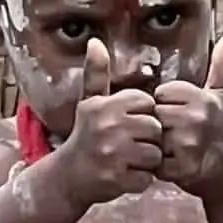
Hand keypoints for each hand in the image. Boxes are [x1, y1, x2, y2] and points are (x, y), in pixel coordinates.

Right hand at [59, 39, 162, 206]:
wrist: (67, 176)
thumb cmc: (85, 136)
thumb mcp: (88, 103)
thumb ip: (95, 73)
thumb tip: (95, 42)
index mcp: (104, 106)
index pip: (147, 103)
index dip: (143, 115)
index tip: (129, 124)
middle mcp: (107, 127)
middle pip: (155, 128)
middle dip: (148, 139)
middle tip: (131, 145)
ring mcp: (112, 154)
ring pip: (154, 154)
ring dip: (147, 161)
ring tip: (130, 160)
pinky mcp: (117, 179)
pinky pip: (147, 178)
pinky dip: (140, 180)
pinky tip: (126, 176)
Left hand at [154, 35, 222, 196]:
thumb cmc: (219, 130)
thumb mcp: (221, 96)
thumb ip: (222, 66)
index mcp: (204, 100)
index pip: (163, 93)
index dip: (168, 104)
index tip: (181, 114)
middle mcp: (198, 120)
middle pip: (156, 113)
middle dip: (161, 123)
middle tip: (174, 132)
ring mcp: (189, 144)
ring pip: (153, 135)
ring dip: (157, 142)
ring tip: (171, 147)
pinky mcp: (181, 168)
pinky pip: (154, 160)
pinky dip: (156, 163)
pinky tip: (169, 161)